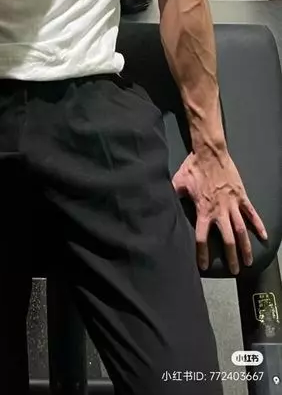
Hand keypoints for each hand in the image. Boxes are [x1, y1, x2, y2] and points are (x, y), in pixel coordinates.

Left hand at [172, 149, 267, 274]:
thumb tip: (159, 203)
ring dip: (246, 246)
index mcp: (203, 210)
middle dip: (231, 257)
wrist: (210, 152)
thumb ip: (173, 196)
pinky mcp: (241, 196)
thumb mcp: (178, 183)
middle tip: (234, 271)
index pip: (202, 237)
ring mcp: (232, 204)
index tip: (203, 266)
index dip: (202, 253)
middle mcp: (219, 211)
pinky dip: (259, 225)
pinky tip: (264, 236)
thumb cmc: (193, 167)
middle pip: (227, 239)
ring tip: (249, 261)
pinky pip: (252, 213)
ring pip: (241, 230)